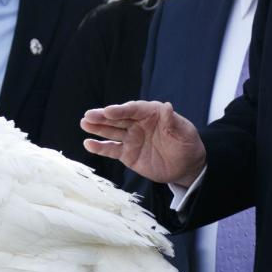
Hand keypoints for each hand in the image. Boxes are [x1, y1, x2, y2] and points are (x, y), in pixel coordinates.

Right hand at [81, 101, 205, 185]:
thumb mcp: (184, 132)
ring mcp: (131, 138)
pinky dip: (100, 147)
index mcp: (151, 113)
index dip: (120, 110)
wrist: (186, 165)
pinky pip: (111, 149)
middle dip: (103, 117)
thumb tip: (167, 106)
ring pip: (111, 131)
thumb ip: (173, 121)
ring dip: (97, 128)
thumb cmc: (187, 144)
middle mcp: (137, 123)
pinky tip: (88, 144)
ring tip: (84, 123)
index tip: (108, 111)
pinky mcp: (127, 153)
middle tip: (89, 115)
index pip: (133, 109)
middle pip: (118, 118)